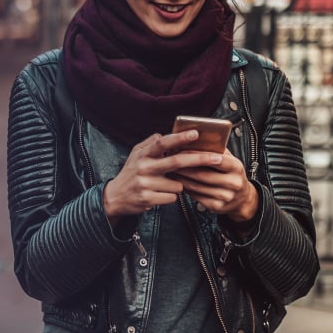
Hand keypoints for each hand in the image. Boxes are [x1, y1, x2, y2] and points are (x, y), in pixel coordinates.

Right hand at [103, 130, 224, 220]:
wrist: (115, 197)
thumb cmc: (131, 173)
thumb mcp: (136, 154)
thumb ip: (150, 143)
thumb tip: (164, 134)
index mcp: (143, 154)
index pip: (163, 142)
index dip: (180, 138)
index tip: (196, 134)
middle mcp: (144, 167)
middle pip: (177, 162)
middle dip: (199, 159)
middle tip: (216, 157)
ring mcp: (146, 184)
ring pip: (178, 184)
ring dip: (179, 185)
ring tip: (164, 184)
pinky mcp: (148, 199)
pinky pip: (173, 197)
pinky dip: (171, 196)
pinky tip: (160, 194)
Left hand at [168, 149, 258, 222]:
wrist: (243, 198)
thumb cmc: (232, 174)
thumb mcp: (230, 160)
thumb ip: (217, 150)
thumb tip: (196, 139)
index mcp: (236, 167)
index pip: (216, 159)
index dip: (197, 155)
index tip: (182, 150)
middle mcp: (233, 183)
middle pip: (203, 174)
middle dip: (184, 167)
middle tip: (170, 161)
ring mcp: (225, 196)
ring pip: (196, 186)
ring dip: (181, 178)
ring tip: (171, 170)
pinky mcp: (216, 206)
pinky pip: (196, 196)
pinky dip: (185, 188)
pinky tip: (178, 182)